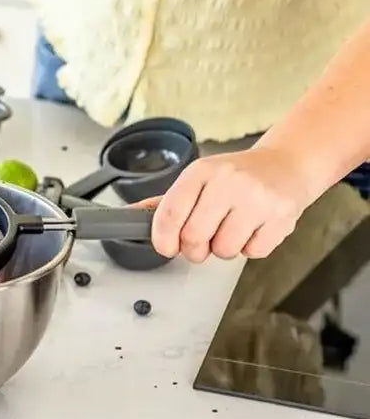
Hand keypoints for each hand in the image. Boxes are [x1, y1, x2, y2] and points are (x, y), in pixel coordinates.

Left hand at [141, 146, 315, 262]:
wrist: (287, 165)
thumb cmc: (237, 175)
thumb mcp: (199, 179)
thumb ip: (167, 201)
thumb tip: (131, 215)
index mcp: (201, 171)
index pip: (171, 214)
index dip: (163, 239)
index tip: (166, 247)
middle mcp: (229, 182)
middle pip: (194, 237)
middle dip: (194, 249)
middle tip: (202, 241)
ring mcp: (258, 199)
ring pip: (224, 250)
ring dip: (224, 249)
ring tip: (232, 228)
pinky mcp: (282, 217)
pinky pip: (253, 253)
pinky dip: (250, 248)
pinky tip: (253, 228)